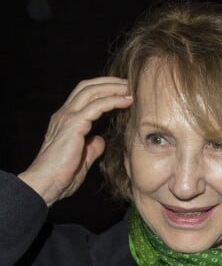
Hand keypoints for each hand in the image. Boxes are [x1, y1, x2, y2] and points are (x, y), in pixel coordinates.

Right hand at [18, 77, 132, 205]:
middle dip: (109, 82)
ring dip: (113, 88)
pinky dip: (113, 100)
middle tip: (129, 83)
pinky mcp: (74, 125)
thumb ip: (91, 148)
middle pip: (87, 87)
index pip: (83, 95)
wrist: (46, 183)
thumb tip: (100, 140)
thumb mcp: (82, 159)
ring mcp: (68, 118)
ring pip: (92, 91)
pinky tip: (126, 101)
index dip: (103, 89)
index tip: (122, 91)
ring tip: (130, 88)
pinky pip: (97, 106)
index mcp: (65, 120)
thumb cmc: (62, 175)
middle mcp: (64, 115)